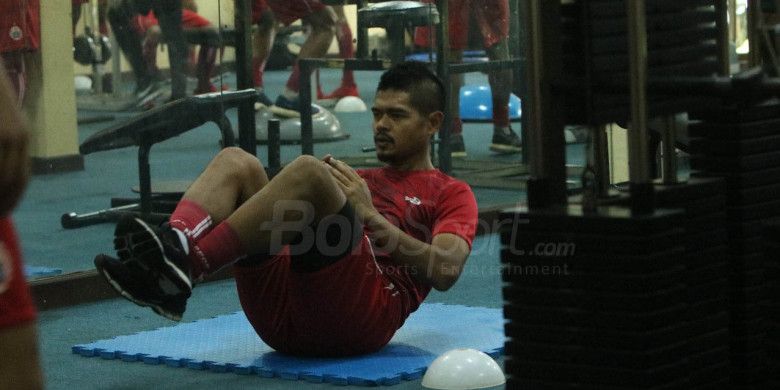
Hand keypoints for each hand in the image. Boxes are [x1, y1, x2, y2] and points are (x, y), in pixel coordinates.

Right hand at [0, 76, 29, 216]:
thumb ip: (6, 148)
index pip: (22, 176)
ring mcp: (0, 132)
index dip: (12, 198)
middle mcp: (15, 136)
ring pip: (0, 175)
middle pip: (8, 180)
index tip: (3, 213)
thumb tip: (4, 181)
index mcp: (22, 136)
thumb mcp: (4, 122)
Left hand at [323, 155, 376, 222]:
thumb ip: (361, 185)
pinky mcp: (348, 194)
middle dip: (336, 164)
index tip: (337, 161)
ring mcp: (353, 188)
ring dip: (332, 169)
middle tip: (329, 159)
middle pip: (345, 170)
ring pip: (340, 176)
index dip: (343, 165)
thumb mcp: (366, 192)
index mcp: (361, 182)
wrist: (370, 214)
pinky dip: (332, 179)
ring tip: (325, 165)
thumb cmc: (366, 206)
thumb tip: (358, 180)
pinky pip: (338, 184)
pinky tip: (326, 176)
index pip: (351, 170)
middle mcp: (357, 183)